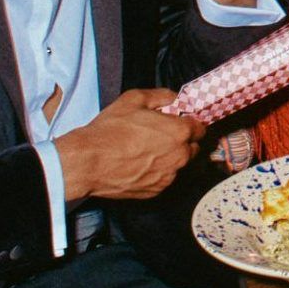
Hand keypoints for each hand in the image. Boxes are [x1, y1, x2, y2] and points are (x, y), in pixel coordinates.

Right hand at [55, 89, 205, 202]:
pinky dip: (158, 172)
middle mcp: (179, 156)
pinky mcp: (155, 191)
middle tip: (163, 136)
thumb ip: (160, 95)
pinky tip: (140, 164)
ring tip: (148, 151)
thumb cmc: (110, 130)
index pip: (200, 128)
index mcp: (179, 132)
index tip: (180, 123)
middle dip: (183, 141)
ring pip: (179, 165)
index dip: (190, 123)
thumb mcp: (134, 99)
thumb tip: (173, 98)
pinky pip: (164, 179)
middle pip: (193, 148)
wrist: (88, 162)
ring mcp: (168, 177)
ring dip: (171, 158)